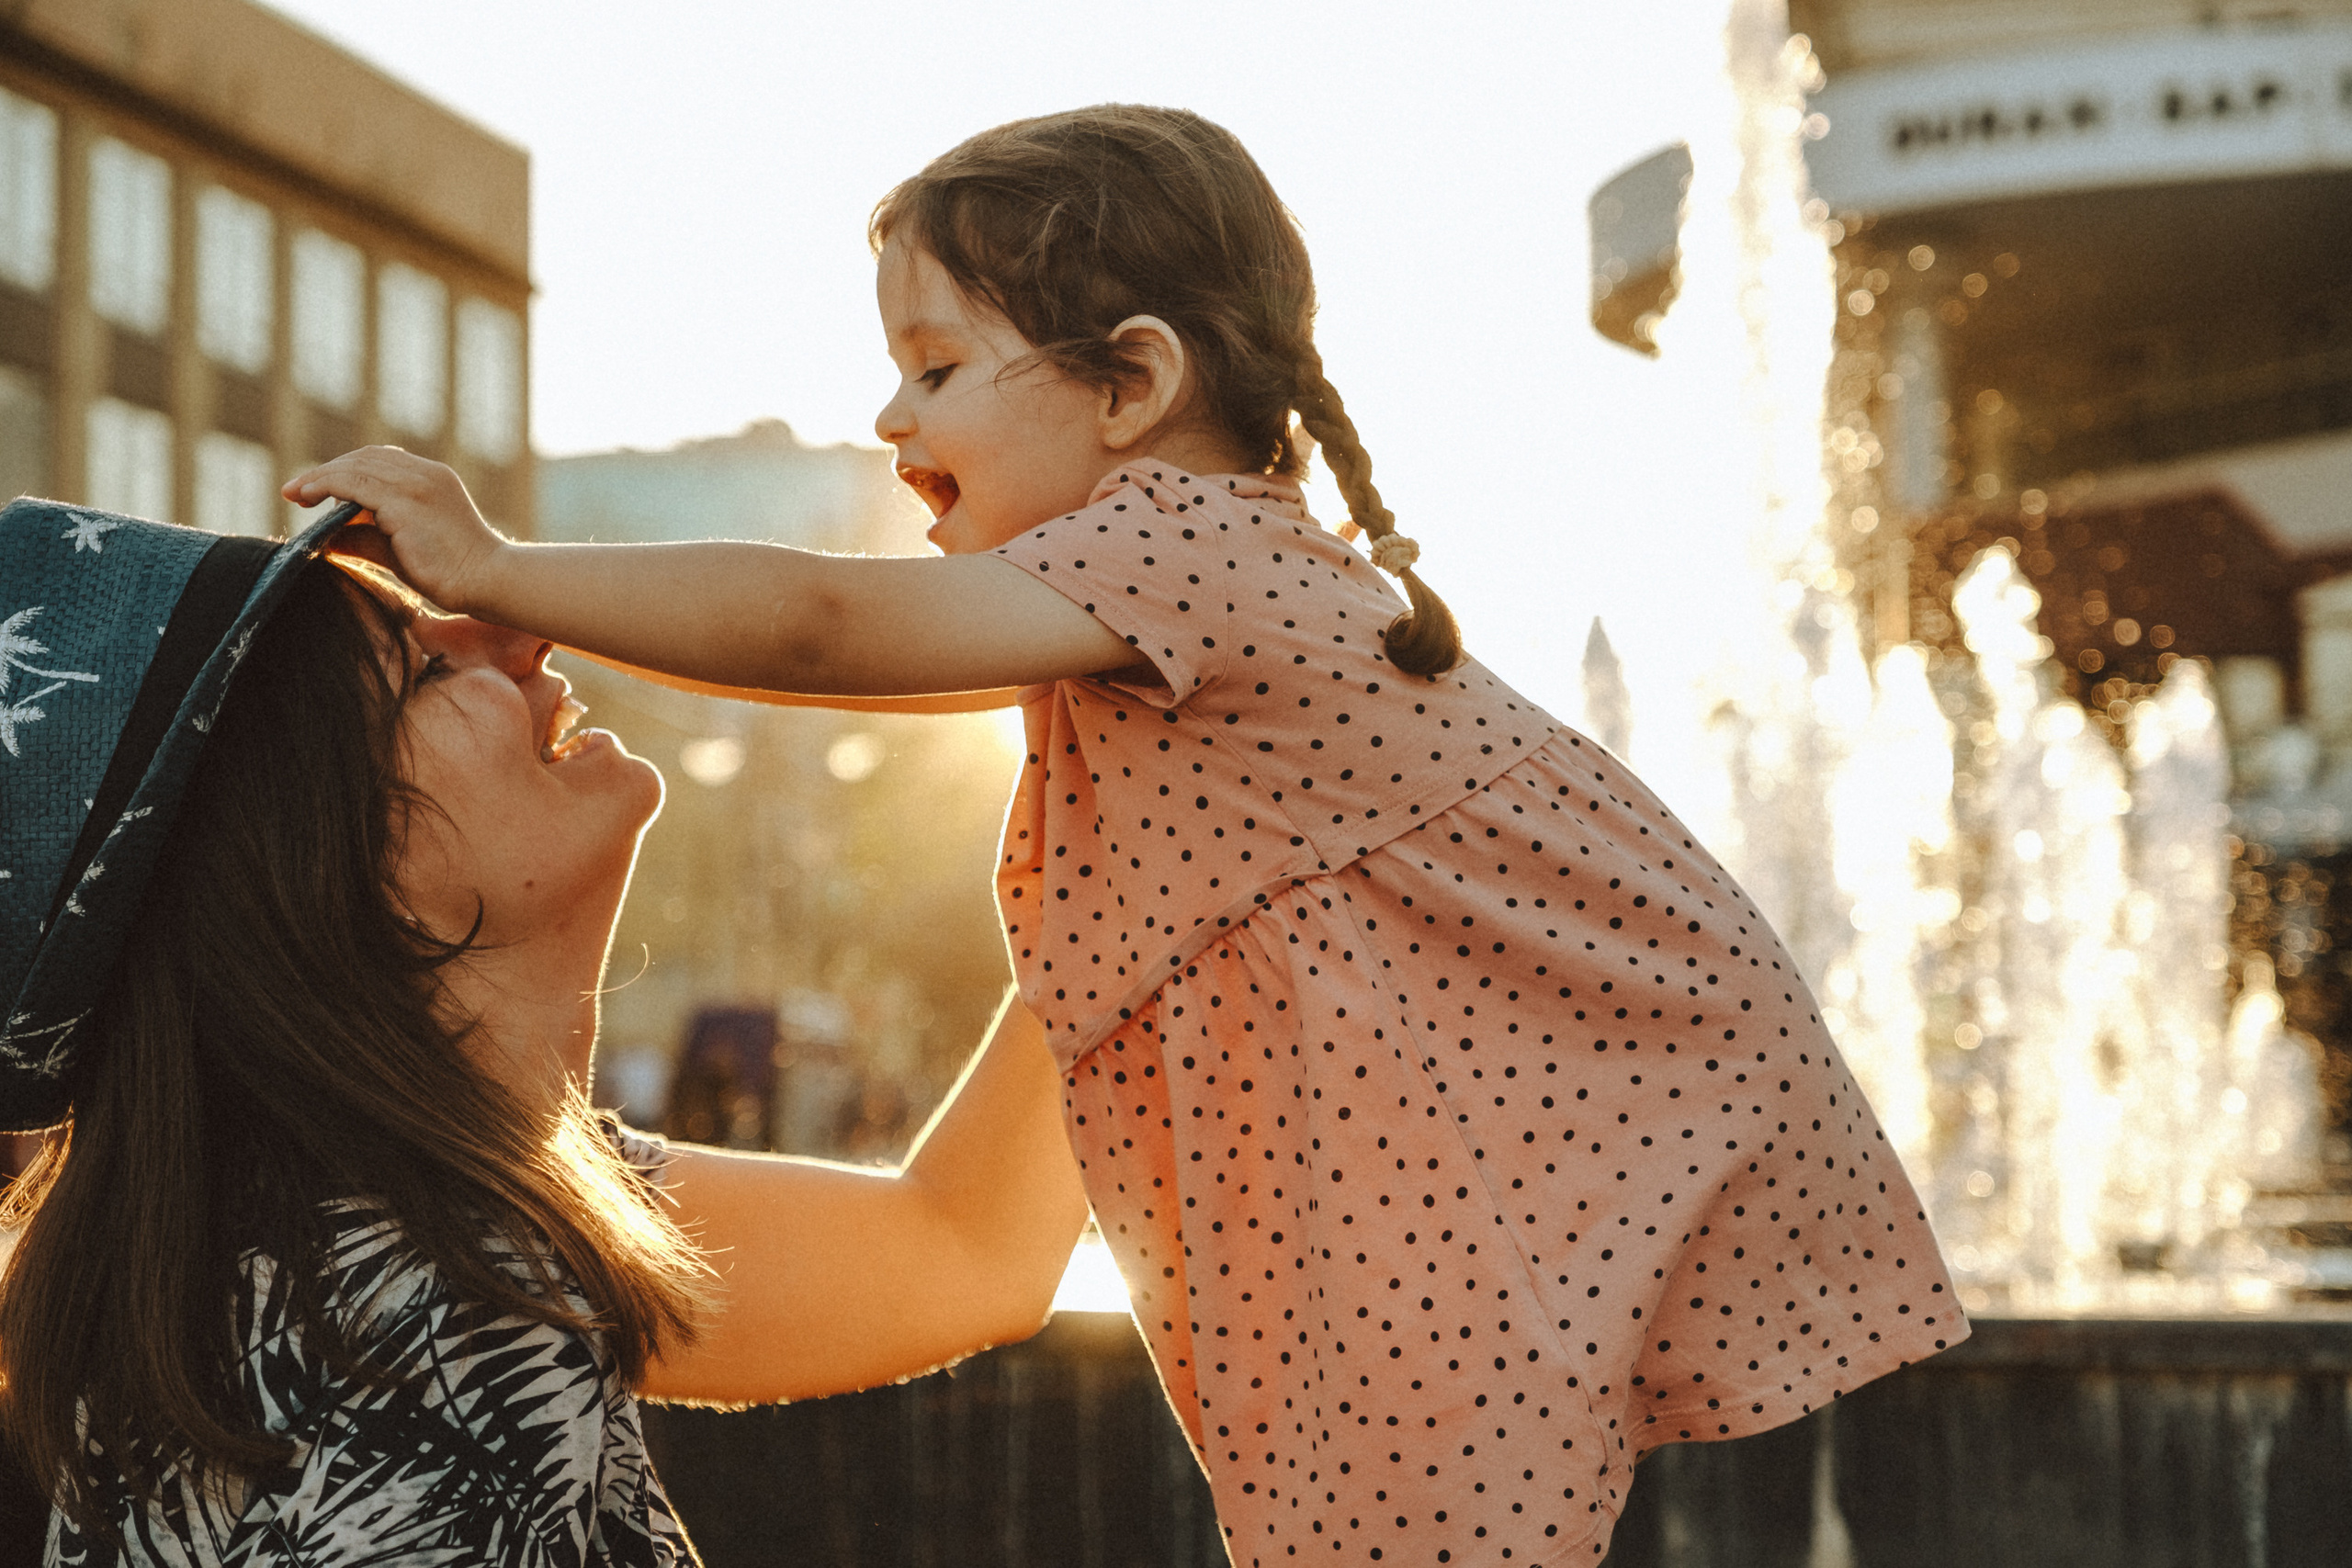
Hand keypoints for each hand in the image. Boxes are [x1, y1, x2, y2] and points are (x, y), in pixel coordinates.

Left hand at [283, 447, 507, 613]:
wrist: (487, 580)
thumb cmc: (453, 574)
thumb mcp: (402, 549)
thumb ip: (366, 537)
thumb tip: (327, 540)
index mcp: (433, 479)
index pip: (382, 461)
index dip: (346, 470)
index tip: (319, 489)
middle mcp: (425, 474)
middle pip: (364, 458)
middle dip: (327, 471)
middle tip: (296, 490)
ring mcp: (416, 484)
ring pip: (354, 467)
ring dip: (319, 477)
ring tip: (296, 494)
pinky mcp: (404, 501)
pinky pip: (353, 484)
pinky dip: (325, 485)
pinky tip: (307, 496)